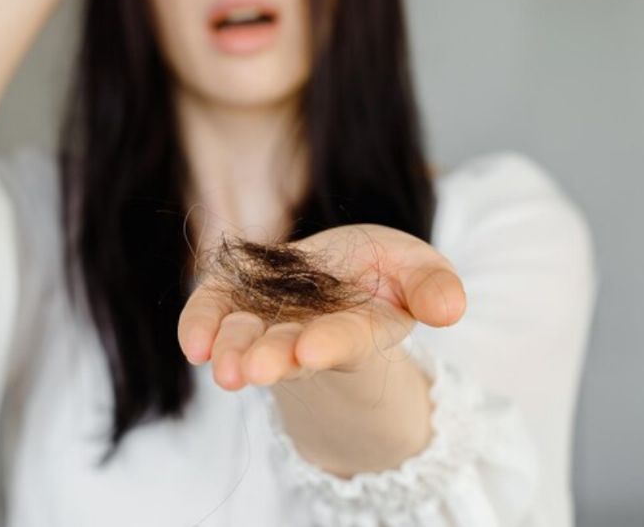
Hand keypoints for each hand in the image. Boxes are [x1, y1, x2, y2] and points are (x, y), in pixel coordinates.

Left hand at [177, 224, 466, 390]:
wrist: (339, 273)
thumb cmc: (384, 272)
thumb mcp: (419, 270)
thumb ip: (433, 287)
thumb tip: (451, 310)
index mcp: (359, 330)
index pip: (344, 340)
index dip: (328, 344)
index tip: (310, 350)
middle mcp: (307, 333)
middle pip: (287, 350)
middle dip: (268, 358)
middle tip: (249, 372)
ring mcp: (266, 320)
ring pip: (246, 339)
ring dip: (232, 351)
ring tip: (222, 367)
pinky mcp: (233, 299)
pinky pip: (213, 315)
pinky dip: (200, 327)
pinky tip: (192, 344)